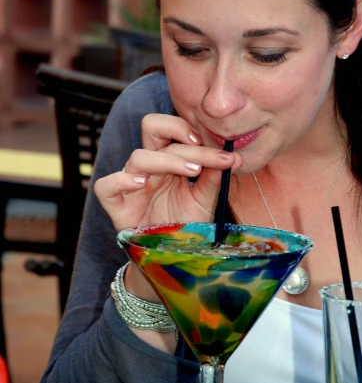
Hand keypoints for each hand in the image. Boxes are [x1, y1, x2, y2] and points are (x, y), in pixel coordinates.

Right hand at [94, 113, 242, 232]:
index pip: (177, 134)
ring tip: (191, 172)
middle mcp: (150, 166)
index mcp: (170, 159)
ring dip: (166, 160)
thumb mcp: (205, 199)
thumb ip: (215, 177)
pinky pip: (106, 186)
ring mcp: (132, 184)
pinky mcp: (116, 205)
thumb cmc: (185, 224)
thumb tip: (235, 157)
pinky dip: (120, 180)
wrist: (173, 256)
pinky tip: (141, 184)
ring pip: (138, 157)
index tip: (221, 150)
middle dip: (176, 130)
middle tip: (199, 147)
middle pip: (151, 126)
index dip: (195, 134)